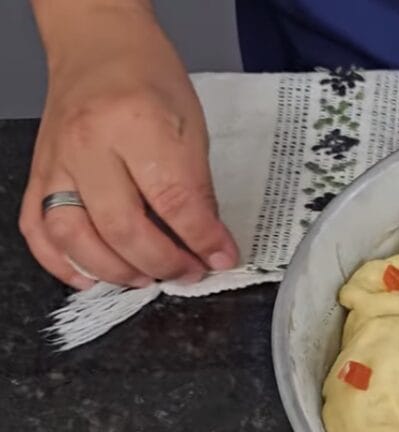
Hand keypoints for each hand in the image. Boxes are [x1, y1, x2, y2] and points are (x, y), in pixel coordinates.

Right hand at [20, 0, 237, 289]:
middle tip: (189, 272)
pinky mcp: (37, 174)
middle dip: (164, 263)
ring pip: (74, 236)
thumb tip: (210, 242)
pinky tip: (91, 277)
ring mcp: (56, 162)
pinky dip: (61, 262)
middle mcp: (89, 145)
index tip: (221, 258)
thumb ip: (197, 187)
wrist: (98, 46)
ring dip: (115, 270)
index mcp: (137, 125)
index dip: (202, 240)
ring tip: (148, 278)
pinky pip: (37, 229)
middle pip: (123, 227)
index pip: (174, 201)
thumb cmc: (149, 79)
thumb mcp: (191, 126)